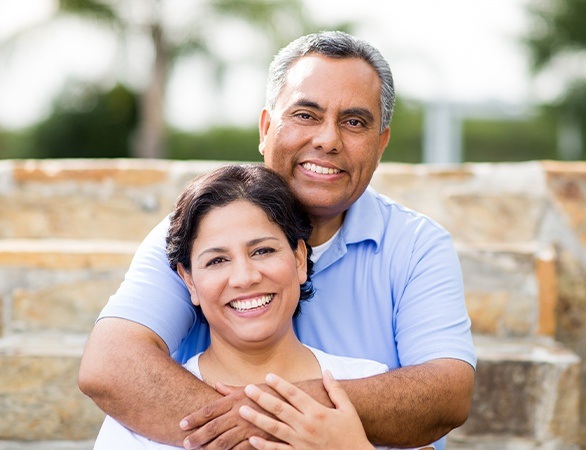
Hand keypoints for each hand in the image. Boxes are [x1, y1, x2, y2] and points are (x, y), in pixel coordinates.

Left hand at [179, 385, 276, 449]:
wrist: (298, 401)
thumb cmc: (273, 393)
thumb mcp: (251, 388)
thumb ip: (231, 390)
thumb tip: (216, 385)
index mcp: (237, 399)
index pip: (210, 409)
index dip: (194, 418)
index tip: (182, 424)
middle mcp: (241, 413)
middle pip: (213, 427)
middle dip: (197, 436)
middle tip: (185, 442)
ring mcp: (250, 427)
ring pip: (224, 442)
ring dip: (209, 448)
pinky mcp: (260, 439)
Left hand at [239, 371, 374, 449]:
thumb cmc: (353, 434)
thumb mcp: (347, 409)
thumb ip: (336, 390)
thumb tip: (327, 371)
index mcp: (318, 413)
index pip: (294, 394)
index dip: (280, 384)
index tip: (268, 376)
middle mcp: (307, 427)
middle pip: (280, 409)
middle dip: (262, 398)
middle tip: (247, 389)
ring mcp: (301, 443)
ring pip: (274, 429)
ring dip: (256, 419)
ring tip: (241, 411)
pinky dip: (264, 446)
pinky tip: (251, 439)